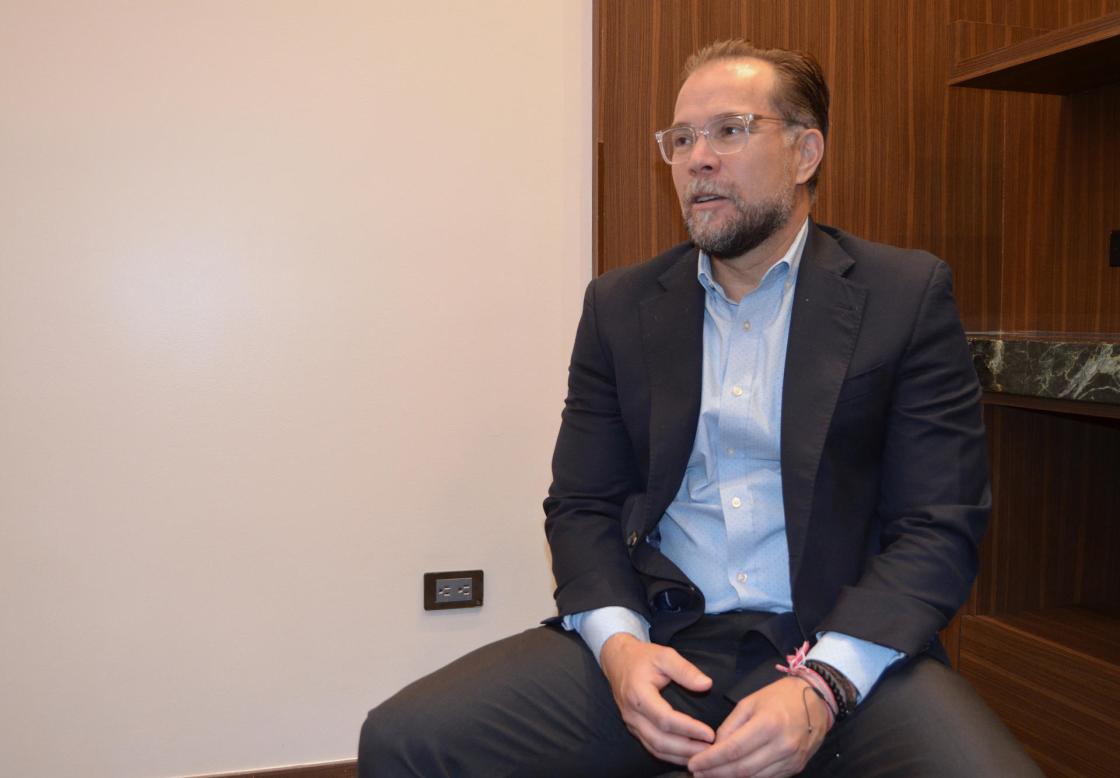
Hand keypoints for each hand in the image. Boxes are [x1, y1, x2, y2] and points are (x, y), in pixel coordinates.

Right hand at [598, 633, 715, 763]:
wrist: (618, 660)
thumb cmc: (642, 657)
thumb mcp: (664, 655)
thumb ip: (685, 670)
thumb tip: (707, 684)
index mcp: (638, 694)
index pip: (665, 719)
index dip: (688, 729)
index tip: (709, 734)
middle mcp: (632, 714)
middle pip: (659, 740)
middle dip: (686, 749)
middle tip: (710, 750)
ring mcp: (631, 723)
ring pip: (655, 748)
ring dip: (679, 756)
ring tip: (703, 755)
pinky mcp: (634, 728)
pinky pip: (651, 747)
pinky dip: (670, 755)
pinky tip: (687, 755)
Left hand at [687, 676, 830, 777]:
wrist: (818, 700)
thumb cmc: (780, 696)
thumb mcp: (750, 701)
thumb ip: (731, 725)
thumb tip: (715, 746)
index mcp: (768, 724)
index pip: (733, 750)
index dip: (711, 760)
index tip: (694, 764)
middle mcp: (781, 745)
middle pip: (743, 769)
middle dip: (716, 774)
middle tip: (697, 774)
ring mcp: (791, 759)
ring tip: (711, 777)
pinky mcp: (797, 767)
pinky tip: (733, 776)